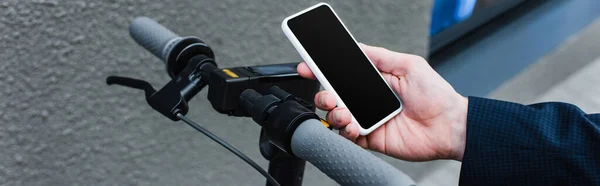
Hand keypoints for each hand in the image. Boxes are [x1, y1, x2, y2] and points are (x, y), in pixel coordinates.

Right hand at [297, 44, 467, 160]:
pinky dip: (345, 132)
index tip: (307, 67)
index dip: (321, 71)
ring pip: (336, 117)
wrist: (449, 126)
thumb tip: (356, 47)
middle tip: (330, 96)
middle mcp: (366, 101)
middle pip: (332, 97)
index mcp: (373, 82)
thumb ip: (379, 57)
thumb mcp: (408, 65)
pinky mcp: (371, 139)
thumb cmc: (435, 94)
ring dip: (334, 113)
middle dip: (324, 95)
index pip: (341, 75)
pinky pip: (348, 137)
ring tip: (345, 112)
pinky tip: (353, 126)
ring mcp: (367, 120)